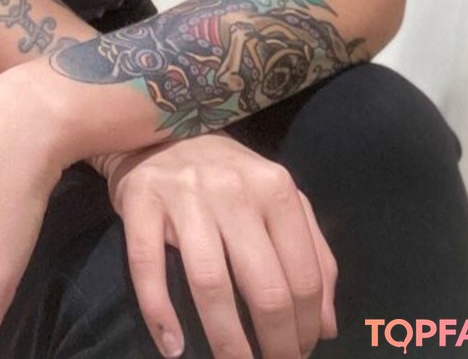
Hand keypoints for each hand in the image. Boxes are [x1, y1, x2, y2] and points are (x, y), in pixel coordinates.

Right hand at [100, 135, 337, 358]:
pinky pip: (148, 266)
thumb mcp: (279, 201)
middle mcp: (234, 188)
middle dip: (275, 344)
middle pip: (263, 286)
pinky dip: (160, 314)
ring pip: (210, 283)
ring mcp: (185, 194)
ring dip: (226, 341)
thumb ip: (313, 255)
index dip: (305, 327)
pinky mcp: (141, 200)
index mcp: (275, 187)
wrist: (159, 132)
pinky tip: (173, 348)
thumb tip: (326, 327)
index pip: (302, 275)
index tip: (299, 353)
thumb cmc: (229, 177)